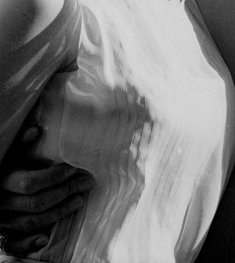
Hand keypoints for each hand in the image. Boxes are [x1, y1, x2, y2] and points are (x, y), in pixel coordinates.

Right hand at [0, 127, 93, 256]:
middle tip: (86, 183)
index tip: (74, 169)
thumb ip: (21, 144)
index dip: (54, 177)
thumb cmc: (5, 166)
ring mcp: (2, 219)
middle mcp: (1, 202)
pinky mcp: (5, 231)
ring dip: (59, 212)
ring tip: (79, 200)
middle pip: (36, 203)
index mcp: (3, 180)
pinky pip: (15, 242)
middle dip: (65, 192)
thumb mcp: (11, 154)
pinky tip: (46, 237)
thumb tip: (35, 130)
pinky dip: (30, 242)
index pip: (30, 183)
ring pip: (32, 221)